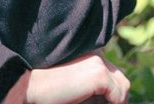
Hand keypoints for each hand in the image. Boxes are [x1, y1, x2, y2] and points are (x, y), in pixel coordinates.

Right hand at [2, 53, 129, 103]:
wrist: (30, 88)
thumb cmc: (49, 92)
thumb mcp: (76, 86)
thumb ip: (91, 87)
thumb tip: (114, 99)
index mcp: (91, 54)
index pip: (113, 74)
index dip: (112, 93)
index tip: (104, 102)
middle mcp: (97, 55)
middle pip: (121, 79)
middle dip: (116, 98)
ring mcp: (98, 64)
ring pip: (123, 87)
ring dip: (117, 101)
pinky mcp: (98, 75)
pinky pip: (118, 95)